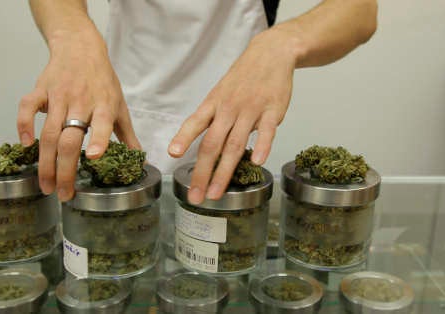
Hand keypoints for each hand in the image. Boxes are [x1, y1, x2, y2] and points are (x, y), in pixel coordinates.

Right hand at [17, 30, 139, 201]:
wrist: (80, 47)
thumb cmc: (102, 81)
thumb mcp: (119, 105)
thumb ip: (127, 134)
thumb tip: (140, 160)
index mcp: (103, 105)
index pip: (101, 123)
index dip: (98, 139)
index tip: (93, 157)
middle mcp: (80, 101)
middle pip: (69, 139)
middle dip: (65, 169)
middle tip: (63, 194)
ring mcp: (58, 96)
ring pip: (48, 132)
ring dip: (45, 162)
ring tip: (45, 185)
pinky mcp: (40, 89)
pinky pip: (27, 108)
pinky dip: (23, 125)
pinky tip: (25, 145)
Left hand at [168, 29, 298, 203]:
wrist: (270, 54)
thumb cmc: (243, 78)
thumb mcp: (220, 93)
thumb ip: (210, 119)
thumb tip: (196, 146)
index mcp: (214, 104)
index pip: (195, 123)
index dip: (183, 138)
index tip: (172, 154)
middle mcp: (229, 108)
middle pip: (212, 144)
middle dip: (202, 172)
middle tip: (195, 195)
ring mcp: (251, 109)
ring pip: (235, 144)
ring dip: (224, 171)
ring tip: (215, 193)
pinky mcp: (273, 110)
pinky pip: (267, 131)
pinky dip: (262, 146)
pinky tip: (257, 162)